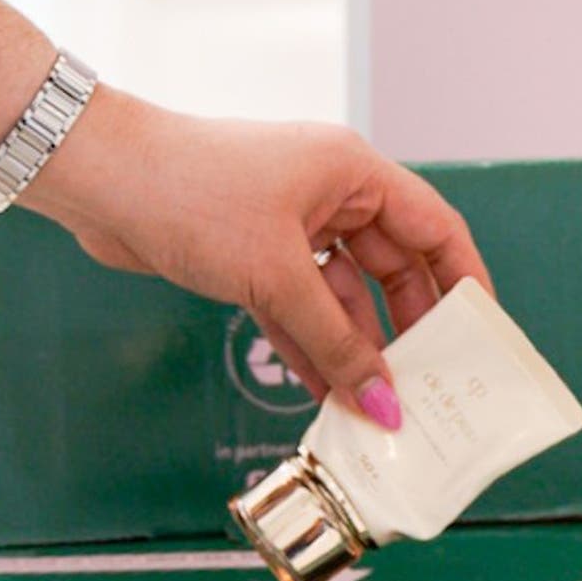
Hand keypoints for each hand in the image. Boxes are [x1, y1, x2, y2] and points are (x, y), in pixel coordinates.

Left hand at [23, 89, 491, 428]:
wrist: (99, 181)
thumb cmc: (190, 194)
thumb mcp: (276, 276)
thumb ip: (336, 344)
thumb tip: (383, 404)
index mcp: (353, 173)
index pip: (435, 229)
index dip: (464, 282)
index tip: (482, 335)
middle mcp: (329, 195)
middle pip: (393, 270)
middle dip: (410, 331)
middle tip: (431, 385)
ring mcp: (291, 228)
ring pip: (344, 299)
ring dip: (358, 352)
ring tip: (380, 408)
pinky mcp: (253, 258)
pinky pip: (301, 311)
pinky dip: (315, 351)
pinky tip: (331, 396)